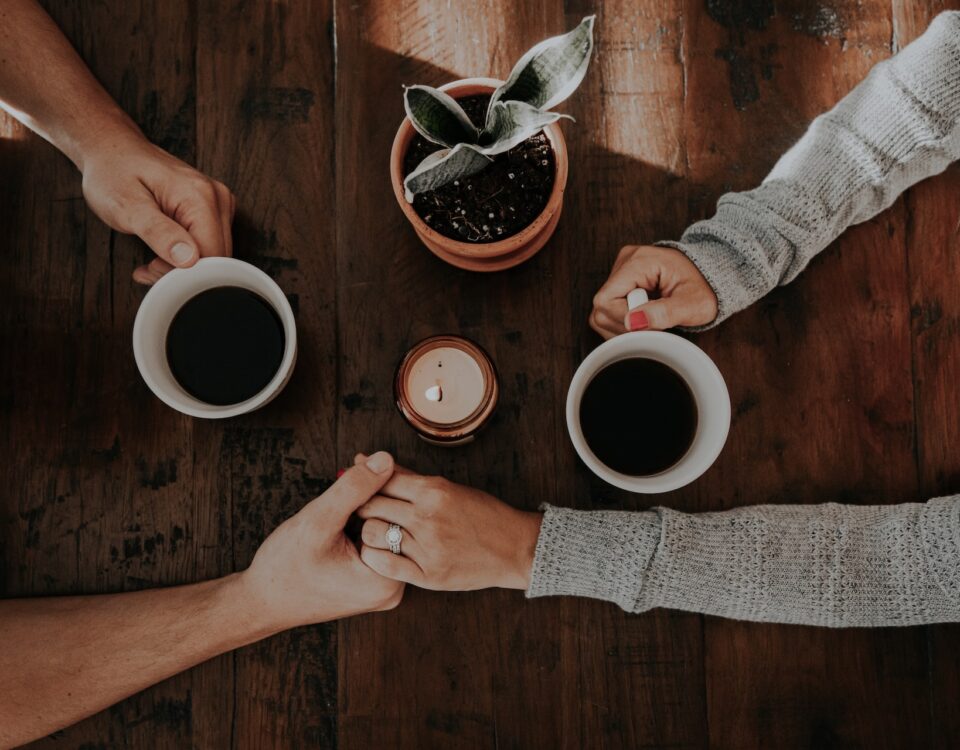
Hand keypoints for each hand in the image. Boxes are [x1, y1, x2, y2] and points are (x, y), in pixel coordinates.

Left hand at [78, 128, 234, 284]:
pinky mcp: (213, 209)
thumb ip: (158, 232)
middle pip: (217, 256)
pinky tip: (164, 251)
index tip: (153, 271)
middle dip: (184, 272)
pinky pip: (210, 244)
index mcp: (200, 196)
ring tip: (152, 259)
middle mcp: (217, 198)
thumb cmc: (113, 173)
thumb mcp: (126, 205)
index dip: (185, 274)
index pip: (211, 255)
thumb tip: (188, 259)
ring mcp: (218, 202)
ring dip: (184, 267)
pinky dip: (187, 257)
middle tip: (149, 268)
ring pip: (215, 254)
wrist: (112, 150)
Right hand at [238, 451, 404, 632]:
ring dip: (369, 505)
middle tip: (355, 465)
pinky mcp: (371, 584)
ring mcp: (383, 588)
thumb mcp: (319, 520)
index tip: (361, 462)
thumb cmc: (285, 567)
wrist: (262, 602)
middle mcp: (392, 589)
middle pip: (397, 524)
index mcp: (387, 580)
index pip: (401, 517)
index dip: (382, 484)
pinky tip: (345, 509)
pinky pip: (376, 543)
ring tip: (346, 488)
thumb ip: (354, 489)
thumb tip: (386, 459)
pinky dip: (362, 521)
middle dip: (376, 491)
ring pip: (386, 531)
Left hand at [354, 457, 542, 590]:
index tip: (359, 488)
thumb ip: (407, 476)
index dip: (364, 483)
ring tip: (374, 532)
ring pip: (372, 534)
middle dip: (361, 506)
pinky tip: (380, 552)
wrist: (513, 548)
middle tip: (360, 511)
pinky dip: (374, 557)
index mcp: (433, 491)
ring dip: (367, 531)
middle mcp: (428, 517)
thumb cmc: (481, 514)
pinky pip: (384, 564)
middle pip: (371, 505)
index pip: (381, 480)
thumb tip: (367, 459)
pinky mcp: (429, 575)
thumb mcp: (447, 487)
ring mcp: (428, 547)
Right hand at [590, 245, 717, 337]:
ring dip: (624, 325)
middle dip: (626, 325)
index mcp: (639, 261)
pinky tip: (644, 317)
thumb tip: (632, 322)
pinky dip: (624, 321)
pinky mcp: (621, 280)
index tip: (651, 324)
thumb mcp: (693, 304)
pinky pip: (608, 309)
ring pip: (601, 311)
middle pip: (601, 307)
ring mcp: (621, 269)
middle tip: (654, 324)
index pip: (607, 300)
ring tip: (651, 319)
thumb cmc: (705, 288)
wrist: (711, 277)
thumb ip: (664, 313)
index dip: (625, 321)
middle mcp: (625, 261)